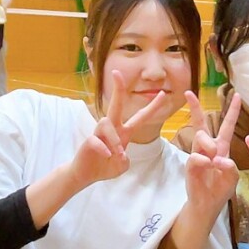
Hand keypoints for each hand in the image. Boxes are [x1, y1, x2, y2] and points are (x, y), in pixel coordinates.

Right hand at [69, 71, 166, 189]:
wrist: (85, 175)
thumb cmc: (104, 167)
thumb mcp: (121, 166)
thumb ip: (125, 161)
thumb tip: (120, 154)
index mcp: (124, 132)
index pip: (140, 117)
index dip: (152, 106)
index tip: (163, 93)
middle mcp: (112, 129)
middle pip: (116, 105)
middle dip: (117, 89)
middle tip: (116, 73)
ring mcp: (99, 134)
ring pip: (106, 123)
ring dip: (114, 139)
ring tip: (116, 154)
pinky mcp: (89, 141)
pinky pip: (97, 140)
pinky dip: (104, 149)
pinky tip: (106, 155)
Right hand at [182, 91, 240, 216]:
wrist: (208, 205)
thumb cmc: (221, 189)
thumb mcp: (233, 176)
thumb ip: (231, 166)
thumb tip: (218, 159)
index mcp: (222, 147)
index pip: (227, 126)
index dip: (232, 111)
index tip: (237, 94)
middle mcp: (208, 148)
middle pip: (202, 124)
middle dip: (196, 107)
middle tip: (188, 93)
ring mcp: (198, 155)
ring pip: (201, 136)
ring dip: (208, 144)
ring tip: (213, 159)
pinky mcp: (190, 165)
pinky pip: (196, 156)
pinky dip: (204, 161)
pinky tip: (208, 167)